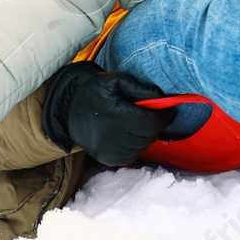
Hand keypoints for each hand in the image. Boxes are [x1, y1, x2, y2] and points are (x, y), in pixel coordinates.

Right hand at [41, 62, 176, 166]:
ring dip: (146, 135)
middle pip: (149, 135)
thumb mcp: (115, 80)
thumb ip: (139, 88)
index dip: (165, 117)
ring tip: (138, 122)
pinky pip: (132, 155)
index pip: (152, 123)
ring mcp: (110, 152)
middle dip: (155, 124)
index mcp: (116, 116)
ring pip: (143, 146)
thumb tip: (162, 98)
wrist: (69, 110)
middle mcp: (113, 138)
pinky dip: (136, 145)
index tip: (170, 110)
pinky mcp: (108, 159)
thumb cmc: (94, 91)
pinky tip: (129, 134)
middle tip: (153, 113)